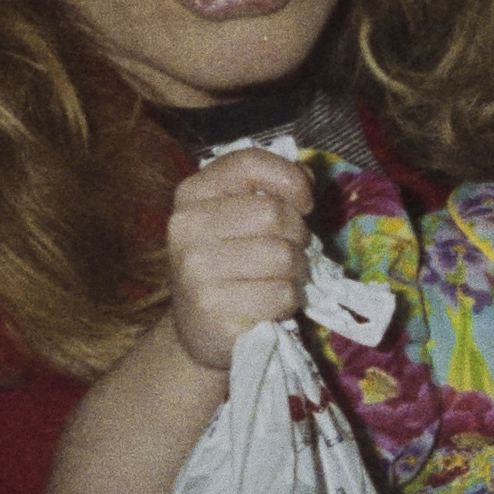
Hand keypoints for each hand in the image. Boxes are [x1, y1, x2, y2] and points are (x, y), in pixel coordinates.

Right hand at [158, 149, 314, 374]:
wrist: (198, 331)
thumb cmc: (229, 266)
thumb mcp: (239, 219)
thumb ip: (269, 190)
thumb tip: (307, 176)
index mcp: (192, 194)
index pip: (249, 163)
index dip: (290, 178)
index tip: (303, 203)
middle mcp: (186, 227)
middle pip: (274, 214)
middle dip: (297, 236)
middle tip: (288, 253)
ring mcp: (195, 269)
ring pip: (283, 256)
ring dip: (296, 273)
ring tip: (279, 280)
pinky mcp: (212, 309)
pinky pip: (280, 294)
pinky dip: (288, 302)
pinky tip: (269, 306)